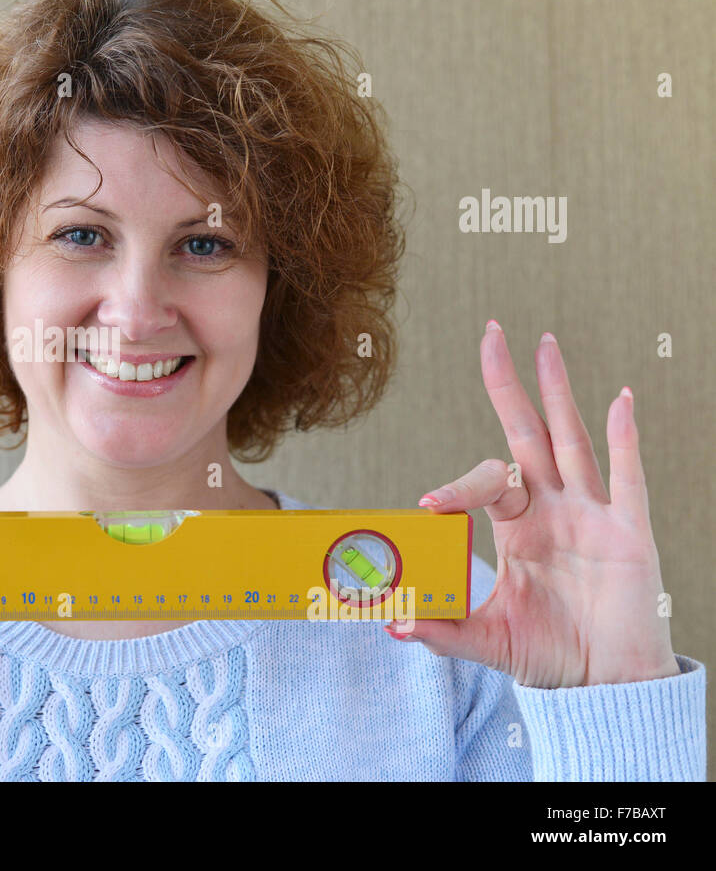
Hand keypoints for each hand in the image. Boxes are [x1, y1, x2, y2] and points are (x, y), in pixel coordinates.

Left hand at [386, 321, 679, 687]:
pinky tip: (618, 398)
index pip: (483, 484)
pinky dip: (625, 437)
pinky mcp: (629, 533)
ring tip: (543, 342)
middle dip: (508, 386)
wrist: (606, 686)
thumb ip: (441, 629)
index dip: (456, 487)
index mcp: (517, 527)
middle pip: (527, 434)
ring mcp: (592, 515)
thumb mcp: (486, 639)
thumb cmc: (549, 654)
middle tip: (491, 333)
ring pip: (572, 440)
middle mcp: (553, 509)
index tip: (428, 505)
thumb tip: (391, 623)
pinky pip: (627, 477)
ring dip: (557, 391)